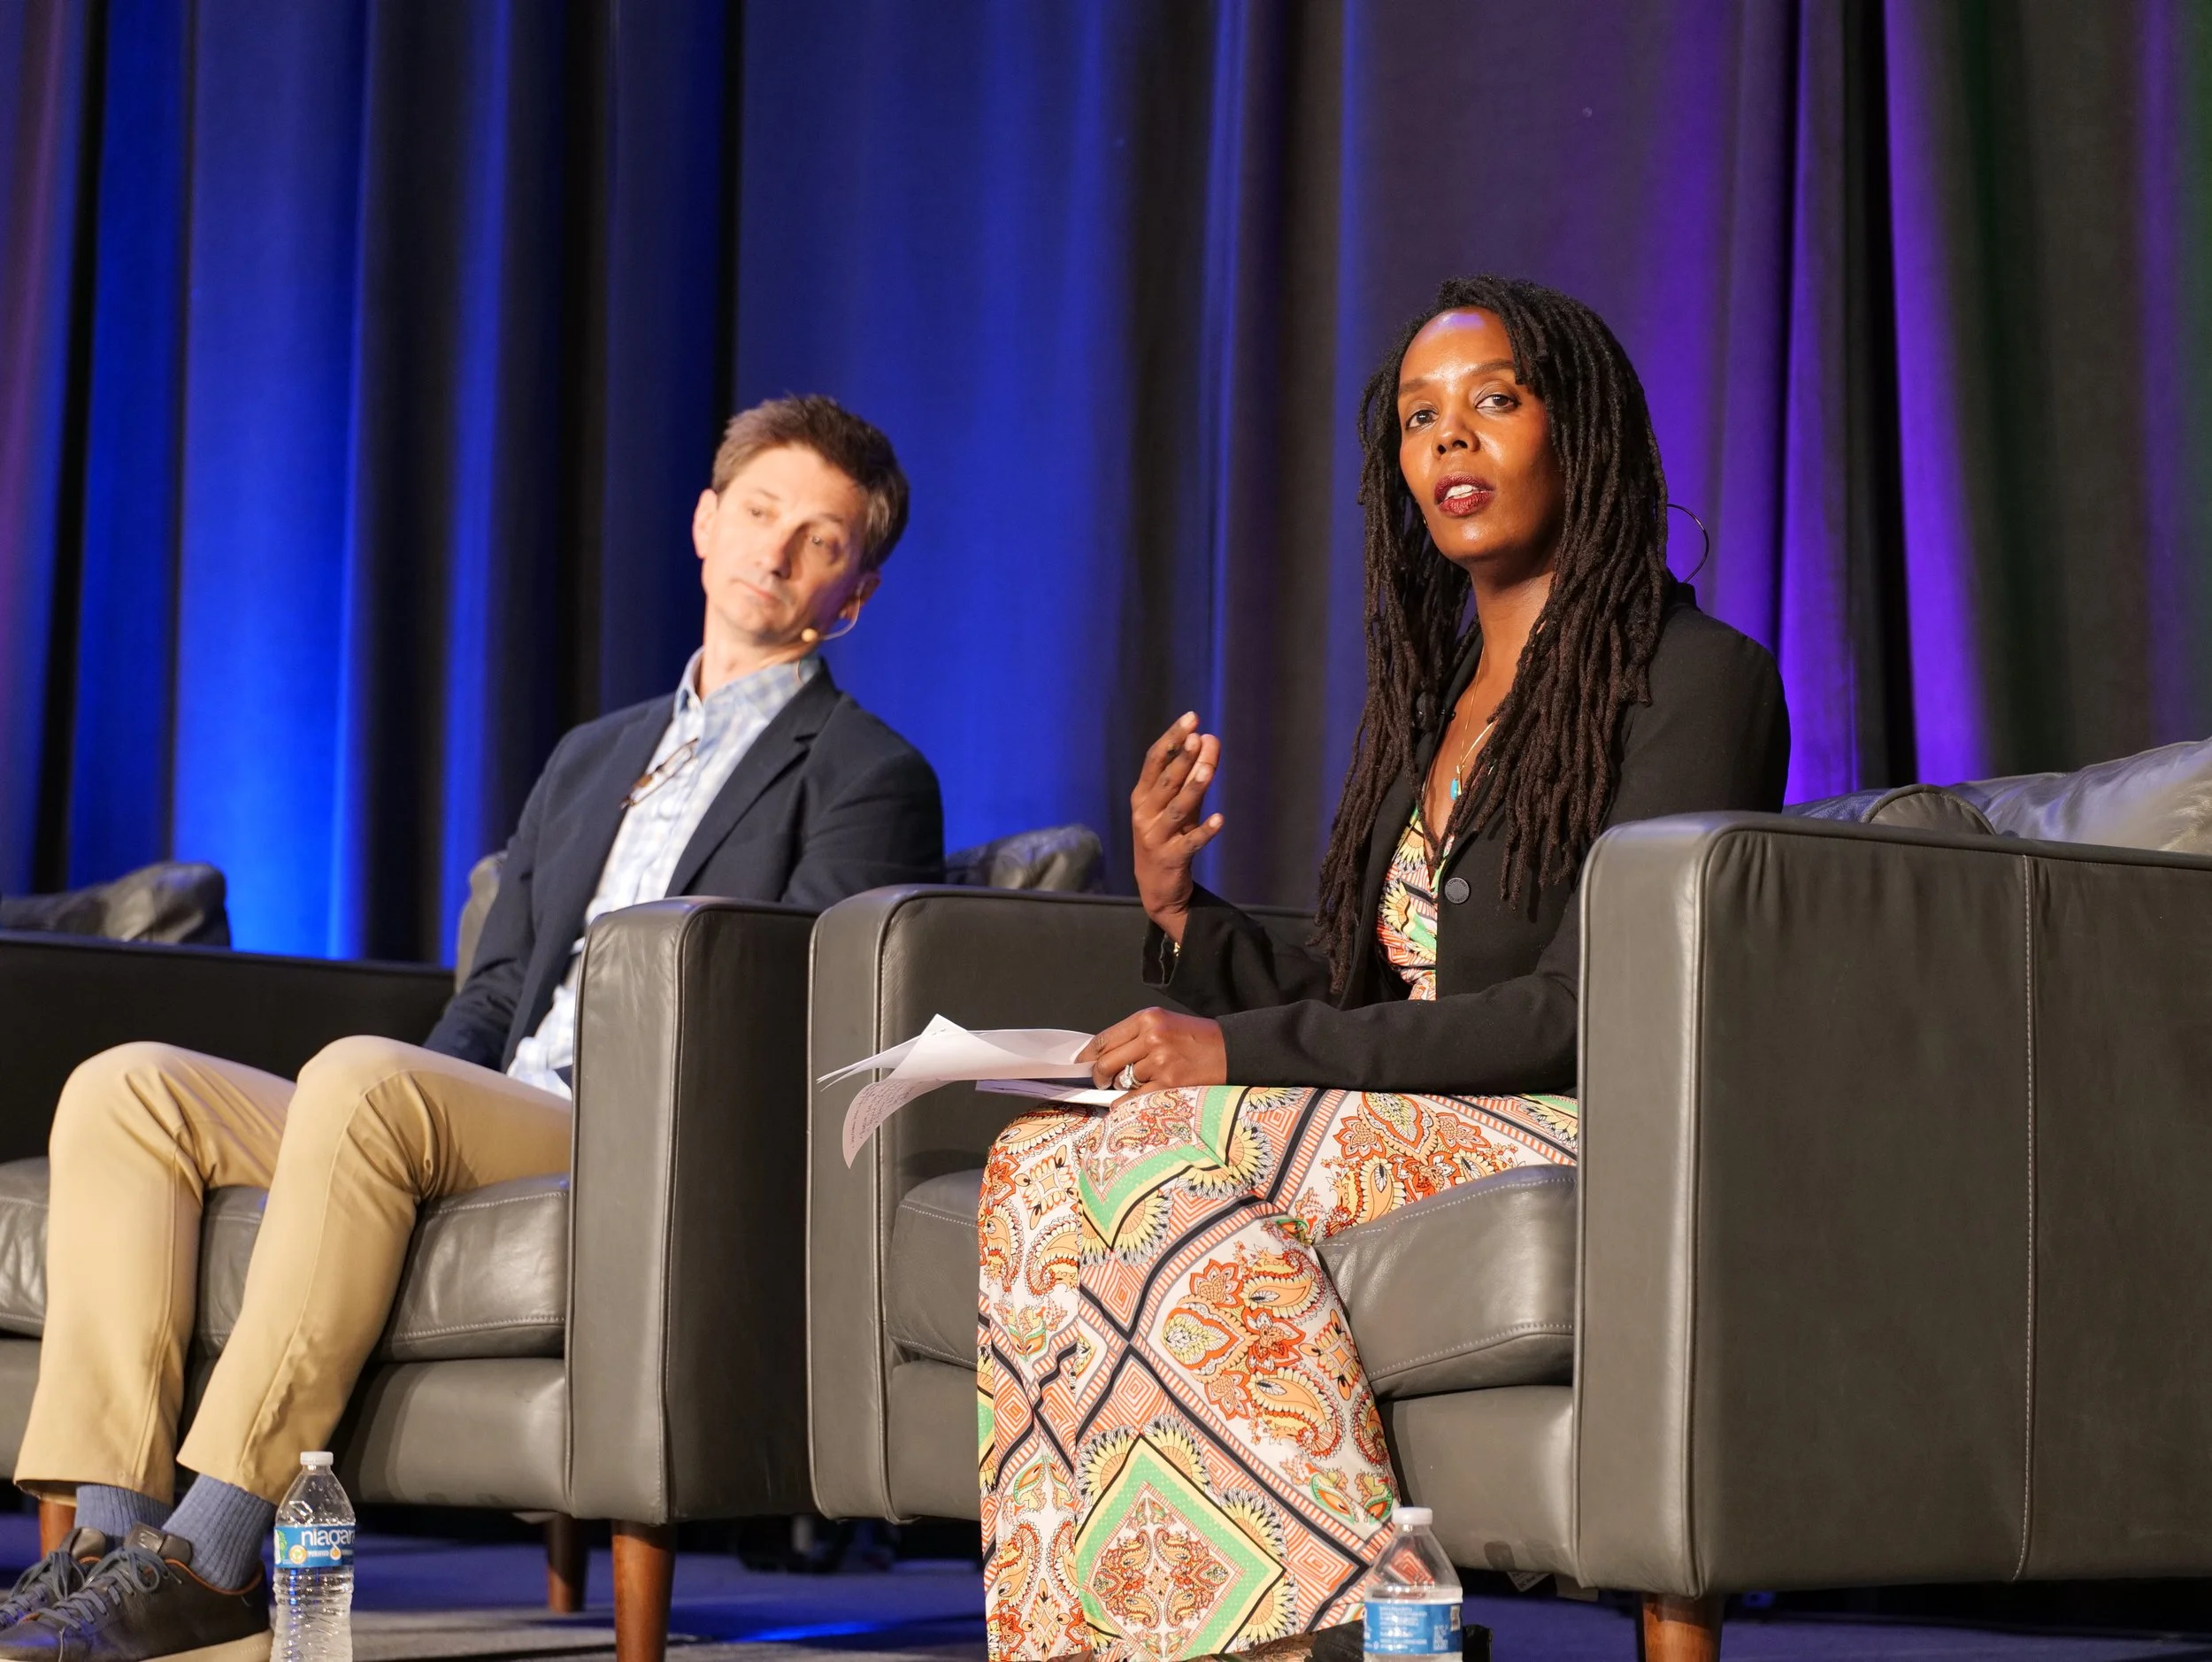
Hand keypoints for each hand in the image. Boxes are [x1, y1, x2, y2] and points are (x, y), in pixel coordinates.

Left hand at [1079, 1009, 1227, 1091]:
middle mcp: (1151, 1037)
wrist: (1231, 1051)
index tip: (1081, 1064)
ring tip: (1138, 1083)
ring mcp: (1160, 1061)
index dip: (1087, 1055)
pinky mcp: (1168, 1083)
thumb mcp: (1164, 1024)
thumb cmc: (1197, 1039)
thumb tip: (1103, 1056)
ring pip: (1121, 1081)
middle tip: (1101, 1081)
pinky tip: (1133, 1099)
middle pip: (1106, 1061)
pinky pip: (1134, 1098)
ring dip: (1122, 1087)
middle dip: (1099, 1075)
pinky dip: (1127, 1103)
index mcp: (1148, 1019)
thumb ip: (1135, 1036)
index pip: (1104, 1038)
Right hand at [1131, 713, 1223, 942]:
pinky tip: (1220, 820)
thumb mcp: (1179, 805)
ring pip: (1176, 809)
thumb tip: (1209, 738)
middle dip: (1181, 759)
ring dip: (1193, 789)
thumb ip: (1193, 774)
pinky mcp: (1171, 858)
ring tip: (1208, 770)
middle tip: (1198, 738)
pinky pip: (1190, 842)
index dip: (1172, 739)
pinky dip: (1205, 831)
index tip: (1191, 719)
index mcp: (1142, 795)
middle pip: (1164, 781)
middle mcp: (1144, 813)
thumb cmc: (1168, 837)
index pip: (1154, 761)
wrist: (1156, 888)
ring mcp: (1155, 837)